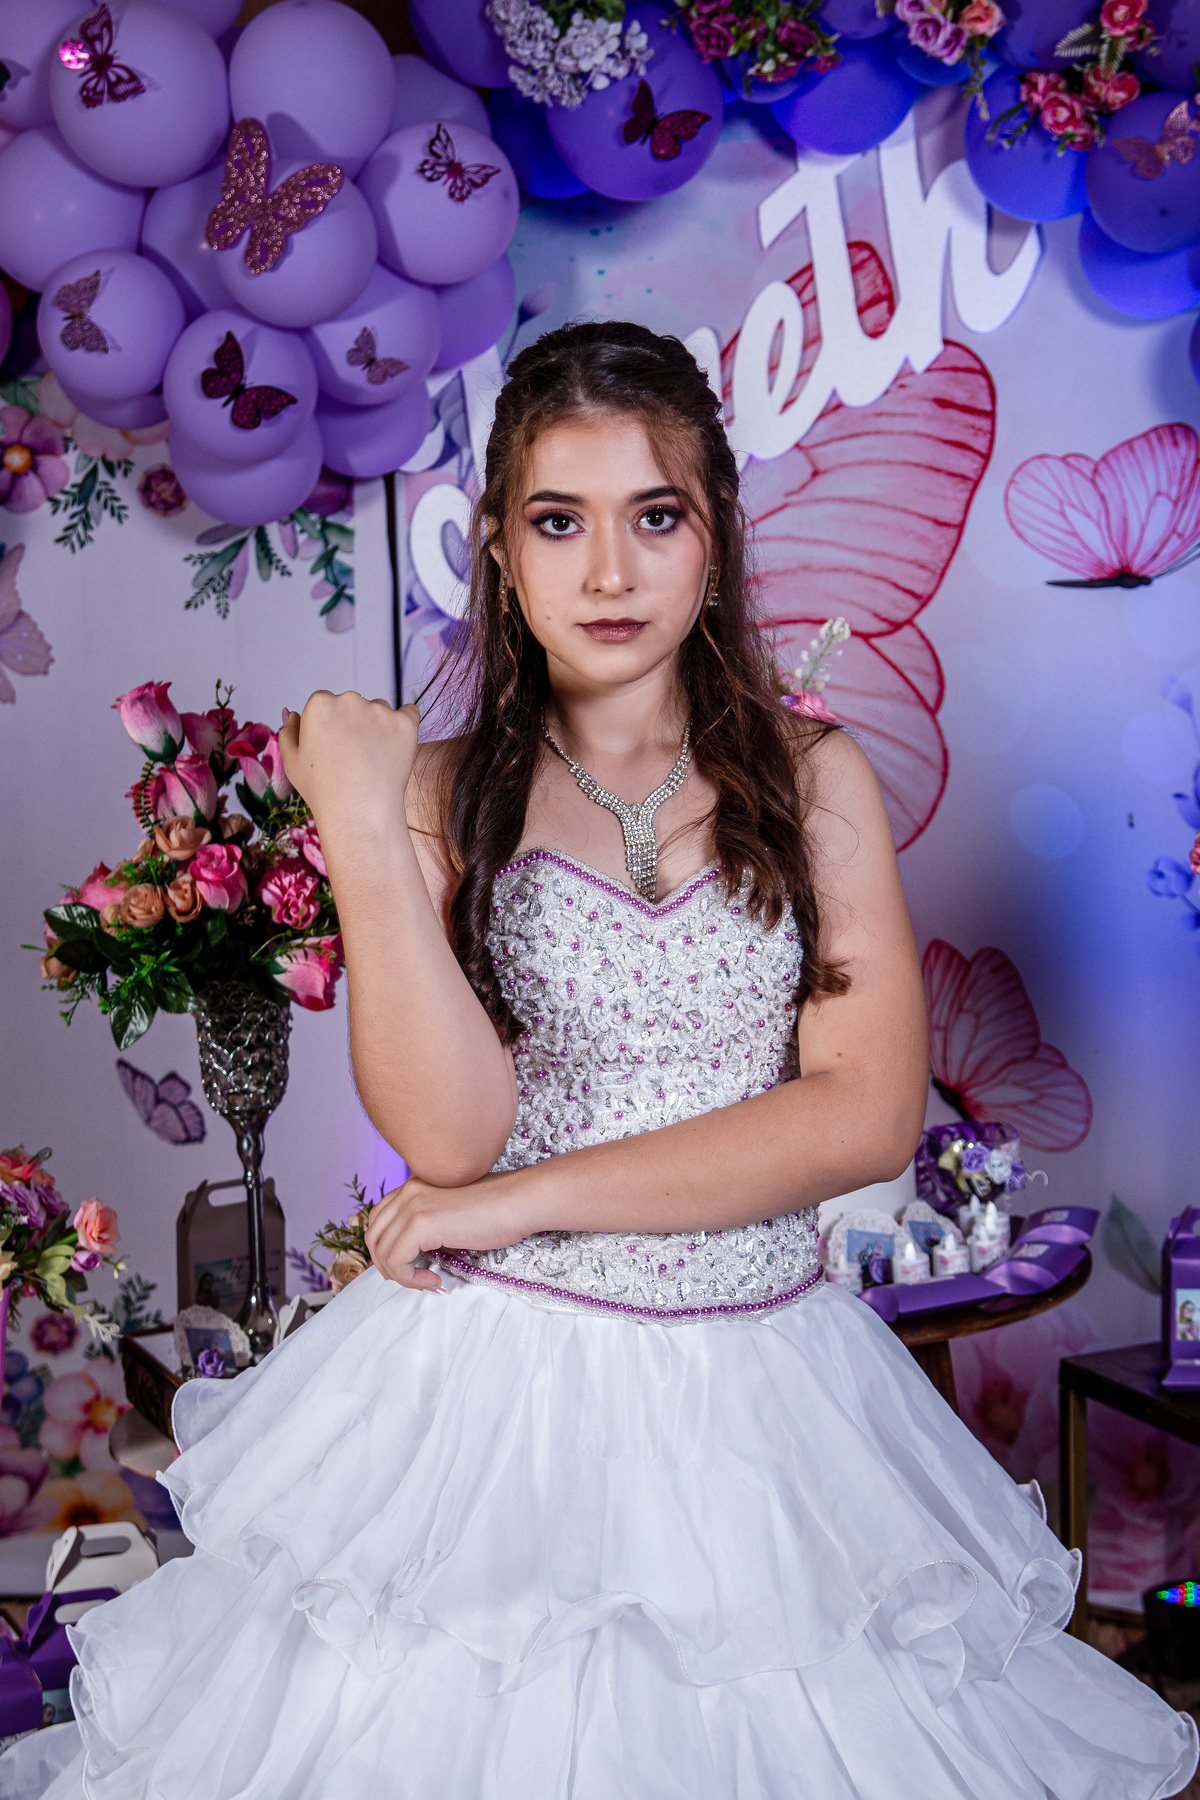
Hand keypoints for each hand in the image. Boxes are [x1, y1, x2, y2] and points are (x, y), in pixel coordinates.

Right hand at [278, 691, 418, 831]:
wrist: (360, 813)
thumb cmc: (323, 790)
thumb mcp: (292, 762)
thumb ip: (289, 732)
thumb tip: (294, 714)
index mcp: (320, 704)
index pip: (325, 703)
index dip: (328, 727)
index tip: (332, 748)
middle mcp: (350, 700)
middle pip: (352, 705)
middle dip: (352, 724)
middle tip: (352, 758)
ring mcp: (381, 710)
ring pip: (379, 711)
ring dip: (377, 727)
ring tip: (372, 761)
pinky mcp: (405, 723)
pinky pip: (409, 714)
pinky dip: (403, 726)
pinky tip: (395, 747)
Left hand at [365, 1171, 529, 1292]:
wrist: (521, 1201)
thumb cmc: (499, 1210)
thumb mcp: (453, 1212)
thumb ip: (430, 1223)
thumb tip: (414, 1253)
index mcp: (415, 1184)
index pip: (380, 1219)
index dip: (388, 1248)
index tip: (411, 1266)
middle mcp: (408, 1190)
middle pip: (373, 1235)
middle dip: (386, 1264)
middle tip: (413, 1279)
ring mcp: (413, 1205)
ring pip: (381, 1251)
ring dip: (400, 1276)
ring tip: (427, 1282)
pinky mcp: (421, 1224)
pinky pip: (396, 1261)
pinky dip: (409, 1279)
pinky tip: (434, 1281)